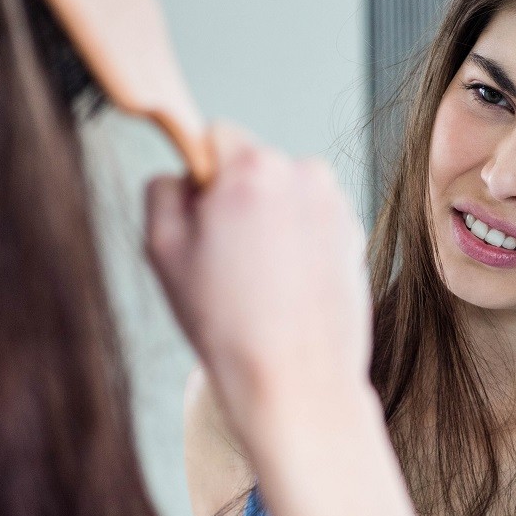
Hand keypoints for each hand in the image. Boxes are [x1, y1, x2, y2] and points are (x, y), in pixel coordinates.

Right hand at [145, 126, 371, 449]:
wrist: (295, 380)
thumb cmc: (228, 322)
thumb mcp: (162, 251)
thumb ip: (162, 191)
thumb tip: (182, 174)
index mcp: (253, 169)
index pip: (215, 134)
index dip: (199, 176)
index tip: (201, 219)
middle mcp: (303, 173)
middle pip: (252, 163)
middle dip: (235, 197)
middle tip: (225, 260)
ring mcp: (335, 204)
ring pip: (283, 192)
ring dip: (267, 219)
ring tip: (258, 280)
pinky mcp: (354, 234)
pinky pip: (310, 219)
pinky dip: (295, 241)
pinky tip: (285, 288)